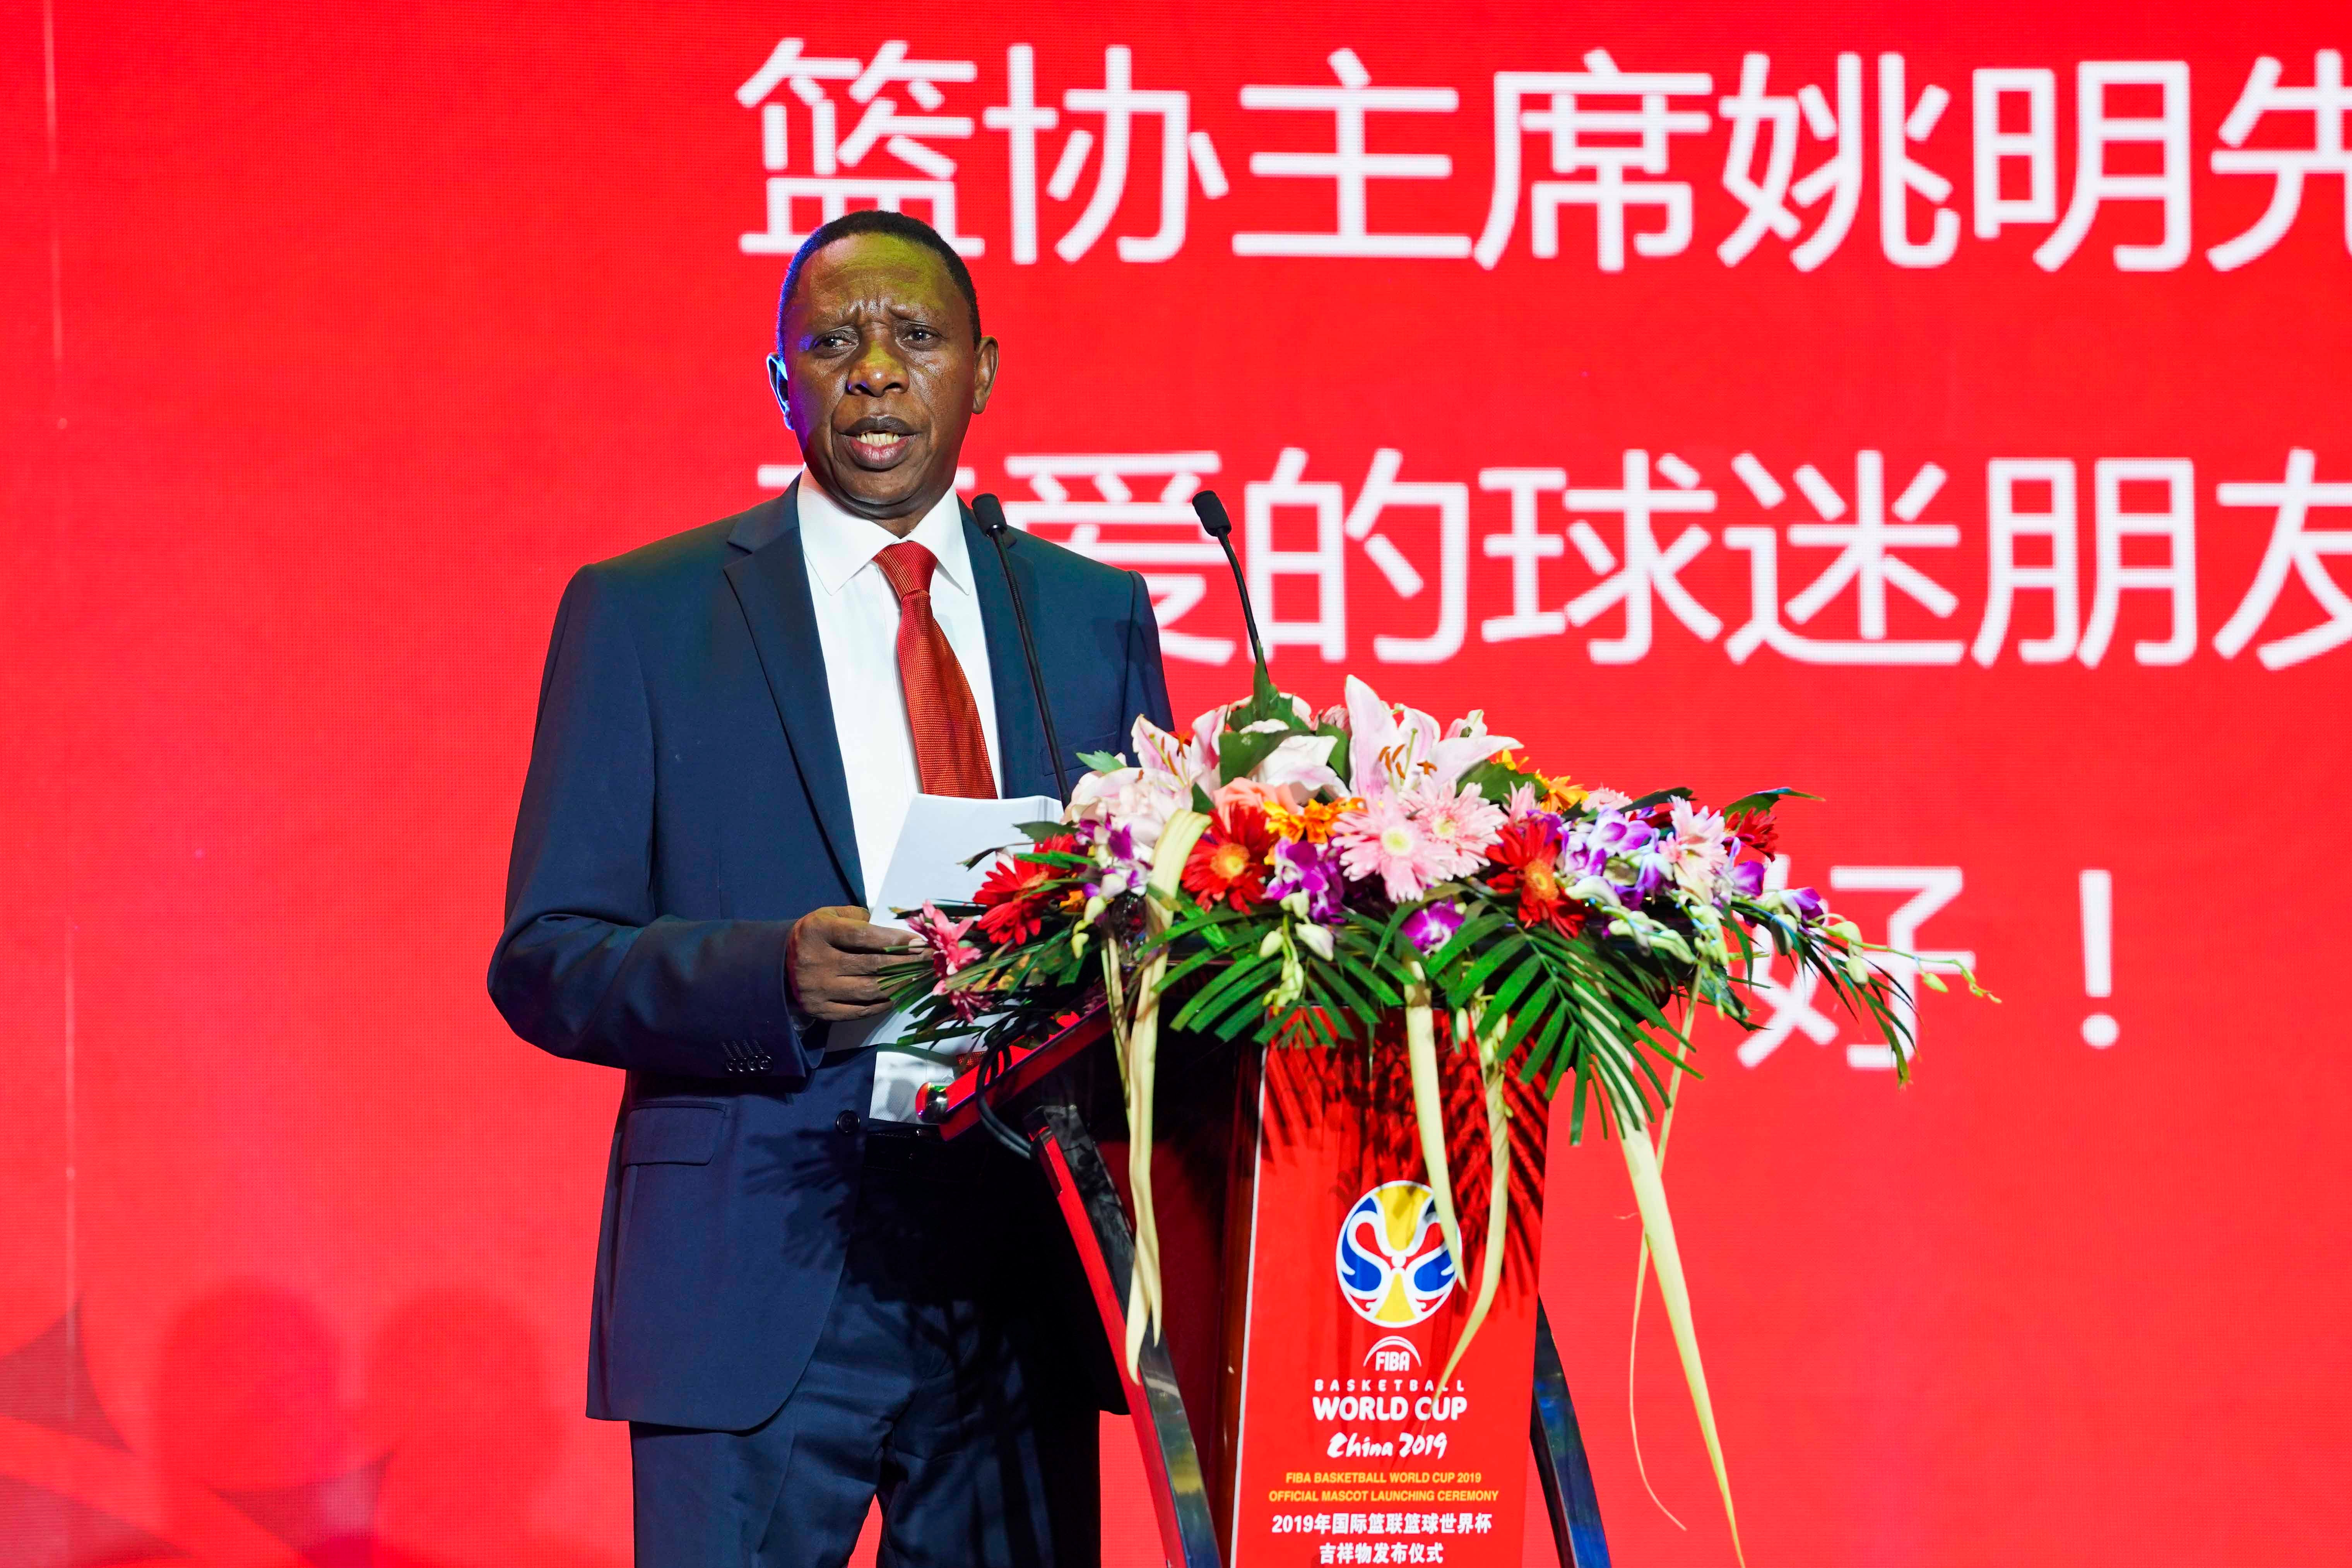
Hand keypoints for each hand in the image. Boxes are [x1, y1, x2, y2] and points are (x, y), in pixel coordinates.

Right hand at [786, 906, 910, 1021]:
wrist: (781, 965)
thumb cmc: (816, 936)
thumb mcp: (829, 916)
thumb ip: (859, 917)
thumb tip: (893, 932)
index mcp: (818, 932)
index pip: (862, 936)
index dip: (894, 940)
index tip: (918, 942)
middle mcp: (816, 961)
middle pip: (871, 965)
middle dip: (905, 962)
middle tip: (927, 960)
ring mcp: (818, 989)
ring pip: (868, 990)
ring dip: (899, 984)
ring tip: (919, 977)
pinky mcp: (821, 1010)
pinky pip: (859, 1010)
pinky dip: (883, 1004)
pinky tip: (899, 994)